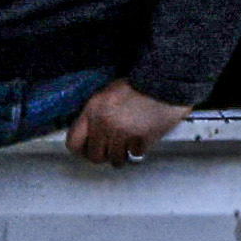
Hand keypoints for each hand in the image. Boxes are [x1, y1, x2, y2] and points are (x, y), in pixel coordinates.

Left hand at [63, 84, 188, 166]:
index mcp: (93, 110)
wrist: (166, 81)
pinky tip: (143, 136)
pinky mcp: (141, 141)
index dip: (81, 149)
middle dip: (104, 154)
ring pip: (115, 160)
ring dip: (122, 153)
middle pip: (95, 156)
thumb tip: (92, 134)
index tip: (89, 149)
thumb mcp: (109, 93)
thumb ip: (96, 114)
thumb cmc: (139, 83)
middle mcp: (104, 124)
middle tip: (113, 147)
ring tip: (130, 141)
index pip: (73, 142)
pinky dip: (139, 148)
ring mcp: (123, 134)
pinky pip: (135, 154)